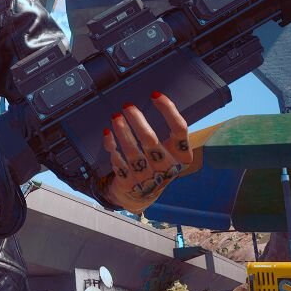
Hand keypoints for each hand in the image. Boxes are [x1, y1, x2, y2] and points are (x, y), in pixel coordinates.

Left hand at [101, 92, 193, 212]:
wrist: (142, 195)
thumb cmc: (157, 164)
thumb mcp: (170, 151)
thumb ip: (168, 132)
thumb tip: (156, 99)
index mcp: (182, 157)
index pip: (179, 129)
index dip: (168, 110)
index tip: (155, 95)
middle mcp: (166, 168)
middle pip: (151, 140)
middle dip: (137, 120)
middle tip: (127, 105)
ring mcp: (147, 178)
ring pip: (132, 151)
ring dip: (122, 131)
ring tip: (116, 116)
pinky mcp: (129, 182)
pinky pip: (117, 160)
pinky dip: (111, 145)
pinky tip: (107, 133)